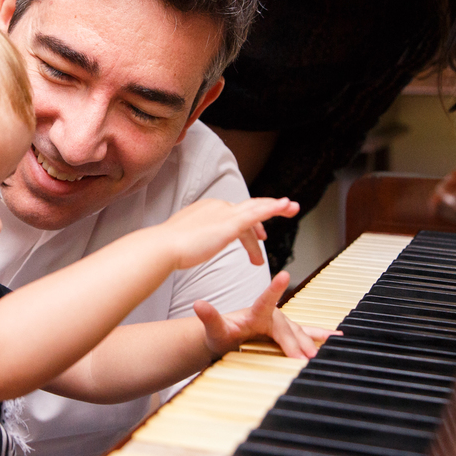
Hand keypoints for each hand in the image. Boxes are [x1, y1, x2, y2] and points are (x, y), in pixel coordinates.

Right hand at [151, 197, 298, 268]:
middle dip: (267, 211)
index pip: (234, 214)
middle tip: (285, 211)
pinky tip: (286, 206)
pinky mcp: (230, 224)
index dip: (250, 224)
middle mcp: (217, 206)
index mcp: (207, 209)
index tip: (258, 237)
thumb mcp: (184, 239)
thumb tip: (192, 243)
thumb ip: (194, 238)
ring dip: (276, 208)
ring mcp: (224, 213)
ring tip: (292, 210)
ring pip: (256, 209)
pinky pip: (257, 212)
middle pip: (248, 209)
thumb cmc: (169, 249)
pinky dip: (274, 207)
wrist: (163, 248)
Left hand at [193, 271, 338, 358]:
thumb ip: (209, 317)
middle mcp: (272, 316)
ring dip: (308, 343)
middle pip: (286, 327)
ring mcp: (281, 325)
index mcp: (256, 312)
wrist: (225, 339)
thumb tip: (198, 303)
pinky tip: (337, 337)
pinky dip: (321, 334)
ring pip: (298, 332)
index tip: (284, 275)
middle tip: (301, 357)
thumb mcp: (214, 329)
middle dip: (294, 341)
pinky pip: (306, 333)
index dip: (274, 288)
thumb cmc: (220, 335)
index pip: (266, 300)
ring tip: (316, 355)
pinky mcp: (287, 334)